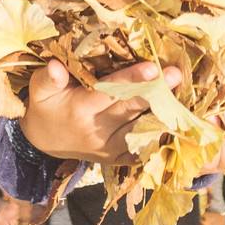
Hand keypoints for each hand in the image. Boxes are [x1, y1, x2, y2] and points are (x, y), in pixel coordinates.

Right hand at [19, 58, 183, 166]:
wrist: (46, 143)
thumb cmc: (47, 107)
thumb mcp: (40, 92)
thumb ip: (48, 79)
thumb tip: (56, 66)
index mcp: (80, 111)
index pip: (108, 94)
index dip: (130, 81)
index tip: (152, 68)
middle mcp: (98, 132)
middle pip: (132, 109)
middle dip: (156, 92)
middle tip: (176, 75)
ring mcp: (112, 149)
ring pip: (143, 129)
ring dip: (164, 113)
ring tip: (185, 96)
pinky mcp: (121, 158)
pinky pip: (145, 148)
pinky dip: (163, 136)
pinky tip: (181, 121)